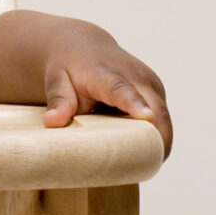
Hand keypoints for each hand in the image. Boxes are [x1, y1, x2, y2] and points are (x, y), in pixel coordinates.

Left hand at [0, 10, 172, 158]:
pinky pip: (161, 119)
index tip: (146, 115)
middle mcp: (136, 76)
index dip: (135, 104)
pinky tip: (138, 145)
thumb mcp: (56, 79)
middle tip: (148, 167)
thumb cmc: (68, 67)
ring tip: (140, 161)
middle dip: (158, 139)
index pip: (123, 90)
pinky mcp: (157, 92)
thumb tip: (53, 122)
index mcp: (108, 74)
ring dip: (156, 141)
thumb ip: (58, 99)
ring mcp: (151, 84)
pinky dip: (153, 134)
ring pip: (162, 119)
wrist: (82, 47)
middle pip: (156, 111)